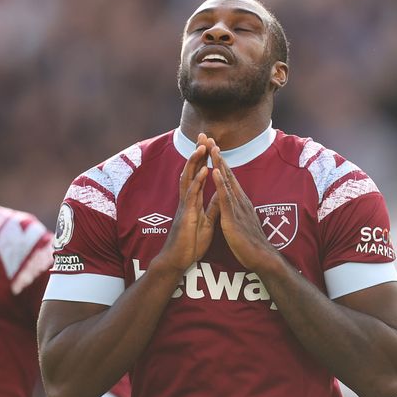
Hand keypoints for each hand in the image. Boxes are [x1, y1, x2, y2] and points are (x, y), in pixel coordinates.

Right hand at [152, 134, 219, 273]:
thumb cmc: (190, 244)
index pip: (198, 175)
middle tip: (202, 136)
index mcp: (193, 201)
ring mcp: (185, 206)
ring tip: (202, 147)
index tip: (208, 144)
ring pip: (189, 179)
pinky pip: (192, 195)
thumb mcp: (205, 223)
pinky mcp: (186, 215)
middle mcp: (187, 200)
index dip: (203, 160)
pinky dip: (198, 181)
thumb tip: (218, 196)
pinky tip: (204, 170)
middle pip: (191, 171)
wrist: (178, 260)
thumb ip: (211, 208)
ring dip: (195, 162)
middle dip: (197, 154)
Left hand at [209, 143, 276, 271]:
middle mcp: (240, 199)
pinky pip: (225, 198)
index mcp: (240, 201)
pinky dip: (220, 183)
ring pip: (227, 181)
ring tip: (212, 147)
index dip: (220, 162)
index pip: (228, 177)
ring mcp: (237, 207)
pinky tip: (215, 172)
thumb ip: (236, 209)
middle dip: (218, 155)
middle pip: (227, 173)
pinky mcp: (234, 217)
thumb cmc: (250, 243)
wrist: (261, 258)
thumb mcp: (241, 221)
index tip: (212, 147)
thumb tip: (232, 201)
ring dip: (219, 163)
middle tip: (210, 138)